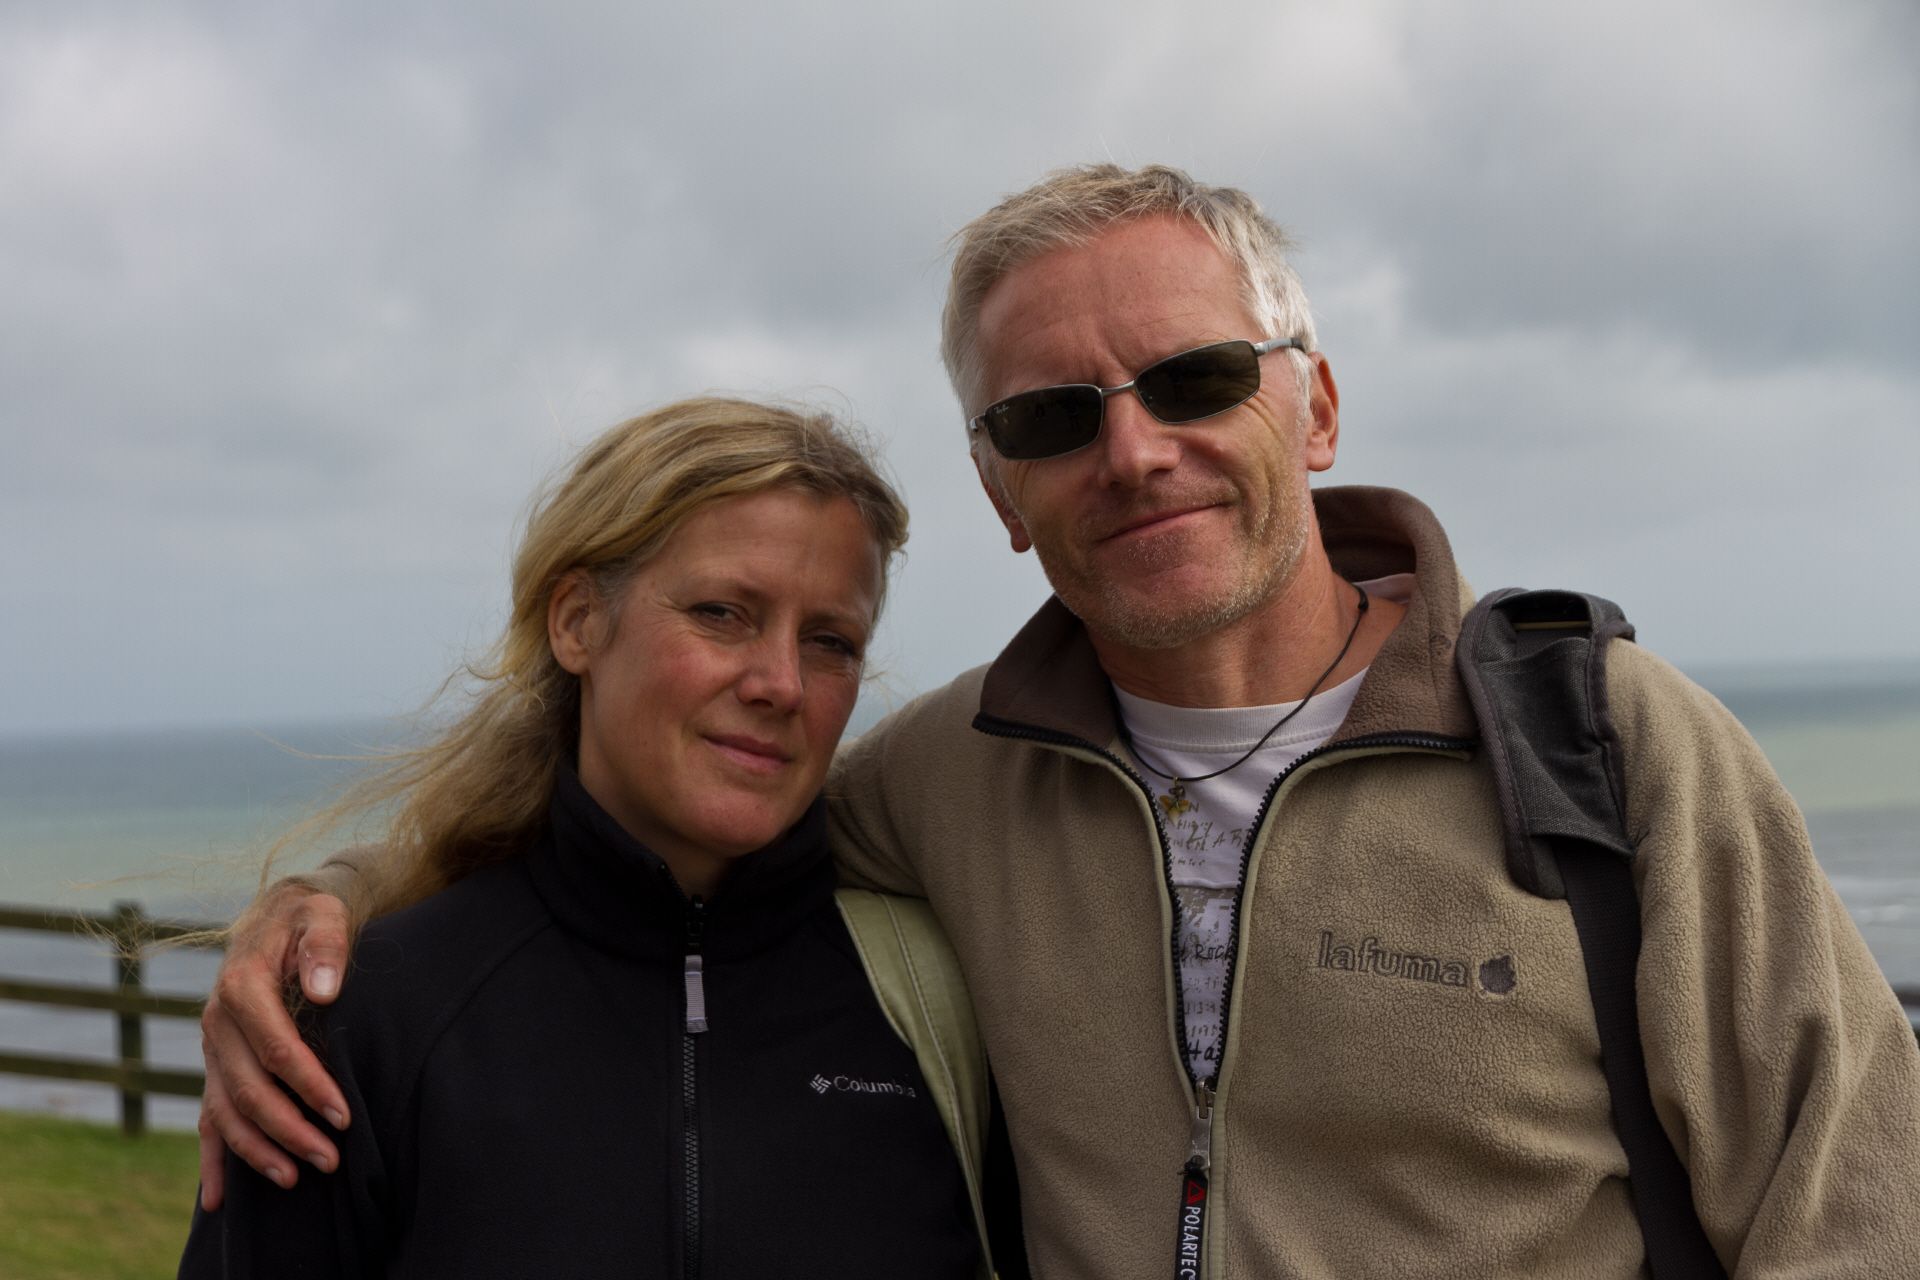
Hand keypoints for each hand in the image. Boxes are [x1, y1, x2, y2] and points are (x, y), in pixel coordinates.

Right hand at [197, 884, 353, 1209]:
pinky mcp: (215, 1063)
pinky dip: (212, 1159)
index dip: (309, 1085)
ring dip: (257, 1150)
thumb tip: (324, 990)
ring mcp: (212, 1047)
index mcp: (242, 987)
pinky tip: (218, 1200)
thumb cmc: (309, 917)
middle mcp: (217, 1022)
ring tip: (295, 1178)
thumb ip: (326, 947)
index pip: (277, 1049)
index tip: (343, 1114)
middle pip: (248, 1089)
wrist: (278, 914)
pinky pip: (208, 1116)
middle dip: (288, 1129)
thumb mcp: (323, 916)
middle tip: (330, 1159)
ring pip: (225, 1110)